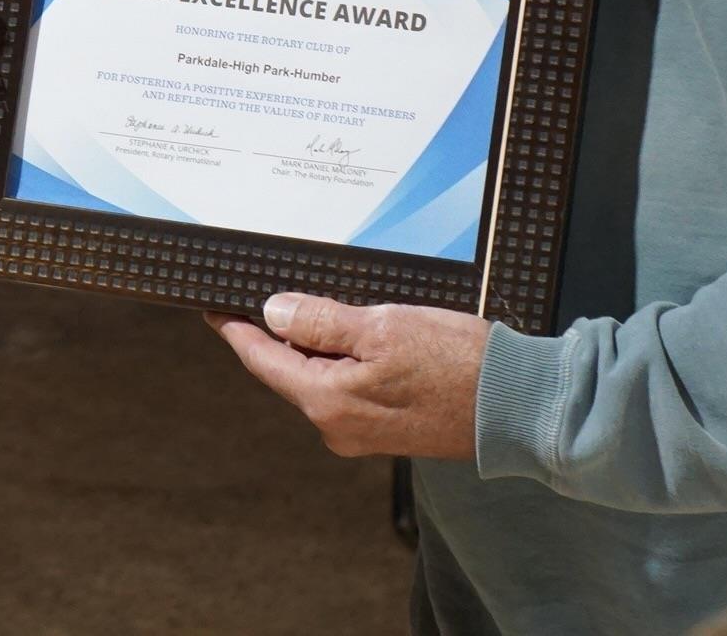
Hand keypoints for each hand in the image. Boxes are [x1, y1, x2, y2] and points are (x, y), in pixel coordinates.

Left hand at [208, 294, 492, 460]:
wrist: (512, 406)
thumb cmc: (457, 363)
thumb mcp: (384, 326)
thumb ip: (324, 321)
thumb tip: (274, 312)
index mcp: (327, 401)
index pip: (264, 361)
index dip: (237, 332)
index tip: (214, 312)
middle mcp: (336, 426)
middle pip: (292, 370)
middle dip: (284, 334)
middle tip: (276, 294)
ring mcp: (361, 432)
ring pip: (322, 378)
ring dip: (321, 345)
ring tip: (333, 308)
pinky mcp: (386, 429)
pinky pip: (348, 388)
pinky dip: (346, 360)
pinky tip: (366, 337)